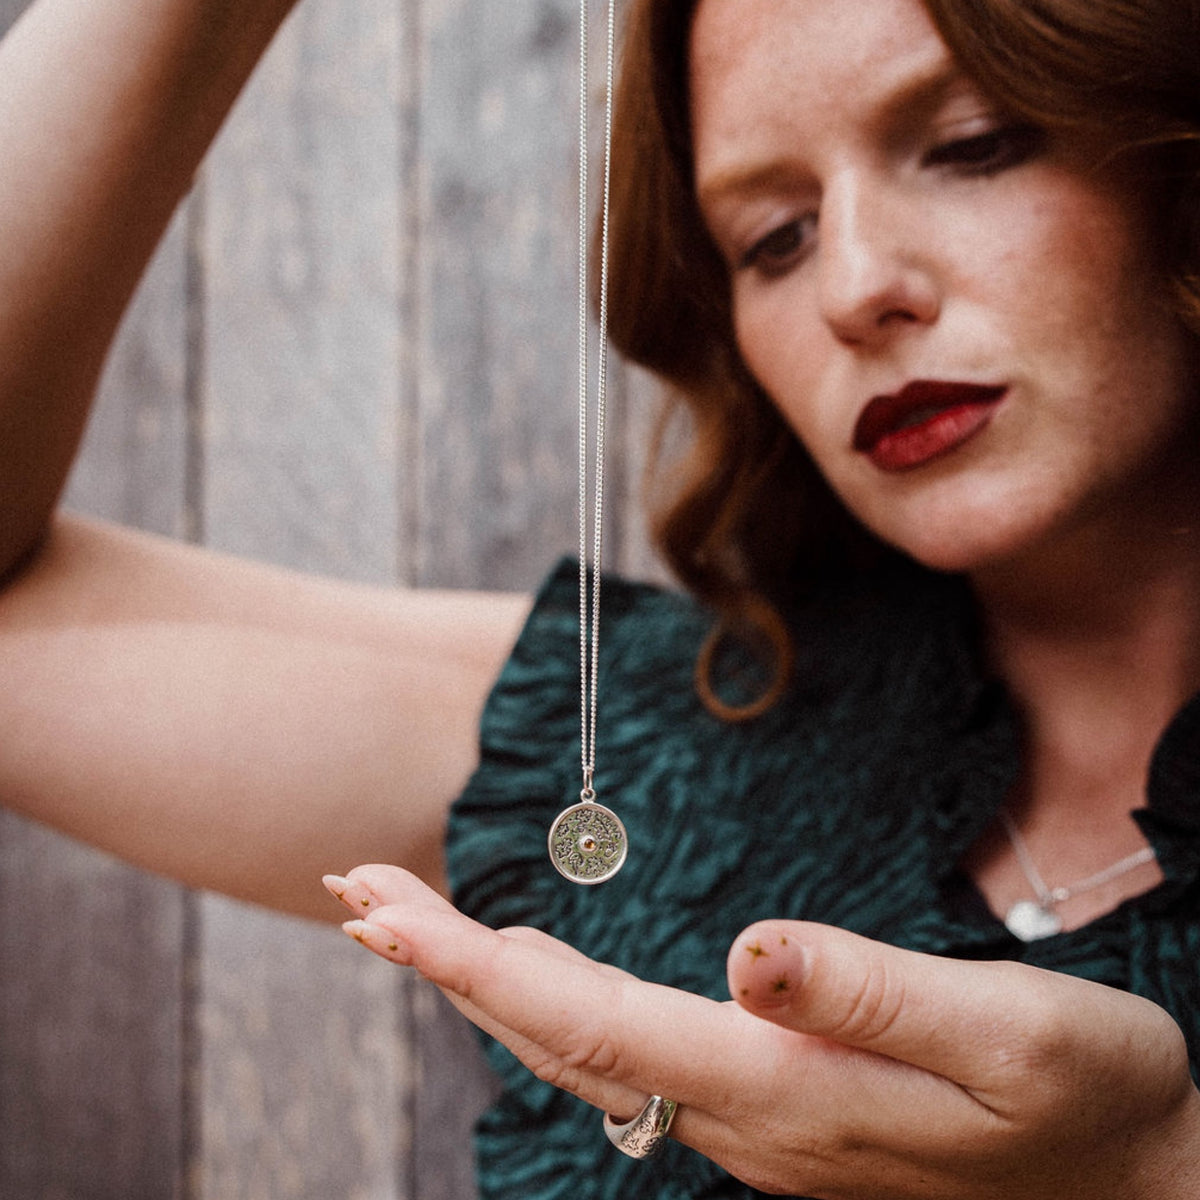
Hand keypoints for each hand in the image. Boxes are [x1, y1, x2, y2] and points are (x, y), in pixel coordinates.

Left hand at [326, 865, 1199, 1198]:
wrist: (1137, 1186)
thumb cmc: (1089, 1102)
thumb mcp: (1013, 1036)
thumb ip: (877, 995)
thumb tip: (746, 949)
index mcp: (786, 1088)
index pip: (592, 1022)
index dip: (478, 967)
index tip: (387, 911)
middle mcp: (745, 1118)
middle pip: (557, 1038)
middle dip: (445, 967)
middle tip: (358, 890)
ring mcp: (751, 1125)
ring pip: (579, 1053)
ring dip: (484, 982)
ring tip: (410, 923)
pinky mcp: (770, 1111)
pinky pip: (624, 1057)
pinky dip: (551, 1002)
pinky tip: (529, 975)